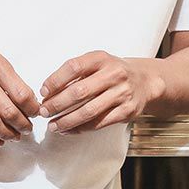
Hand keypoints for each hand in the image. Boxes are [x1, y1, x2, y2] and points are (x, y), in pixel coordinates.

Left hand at [38, 52, 164, 131]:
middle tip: (44, 112)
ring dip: (67, 120)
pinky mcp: (127, 111)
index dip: (55, 80)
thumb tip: (48, 92)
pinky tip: (68, 130)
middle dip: (57, 104)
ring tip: (53, 126)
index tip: (43, 92)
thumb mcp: (97, 63)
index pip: (74, 67)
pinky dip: (81, 128)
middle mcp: (114, 74)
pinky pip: (99, 123)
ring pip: (89, 111)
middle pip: (79, 92)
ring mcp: (122, 93)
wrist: (145, 81)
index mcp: (102, 58)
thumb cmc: (112, 72)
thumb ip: (76, 73)